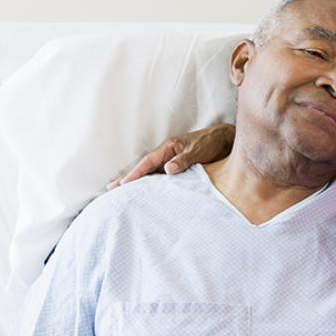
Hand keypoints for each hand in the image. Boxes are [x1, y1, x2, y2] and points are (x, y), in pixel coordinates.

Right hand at [107, 123, 234, 189]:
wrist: (225, 141)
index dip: (135, 174)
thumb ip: (184, 160)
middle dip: (128, 179)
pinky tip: (146, 194)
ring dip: (138, 183)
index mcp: (168, 147)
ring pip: (151, 174)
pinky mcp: (178, 169)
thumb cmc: (210, 143)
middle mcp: (166, 155)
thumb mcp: (198, 150)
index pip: (147, 163)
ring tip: (123, 194)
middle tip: (110, 189)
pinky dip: (152, 186)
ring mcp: (171, 162)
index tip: (123, 184)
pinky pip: (162, 178)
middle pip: (144, 169)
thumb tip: (168, 170)